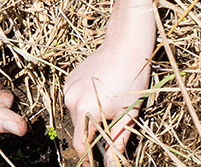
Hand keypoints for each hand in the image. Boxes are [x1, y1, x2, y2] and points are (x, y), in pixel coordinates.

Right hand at [63, 41, 151, 165]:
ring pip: (77, 116)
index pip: (82, 146)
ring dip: (89, 119)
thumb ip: (117, 142)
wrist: (125, 45)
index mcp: (86, 111)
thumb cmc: (132, 80)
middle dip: (92, 137)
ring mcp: (68, 89)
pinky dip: (85, 104)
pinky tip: (101, 93)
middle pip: (79, 131)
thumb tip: (110, 162)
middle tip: (111, 131)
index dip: (89, 159)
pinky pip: (75, 101)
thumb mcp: (129, 114)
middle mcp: (72, 101)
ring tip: (109, 106)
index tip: (96, 164)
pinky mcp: (69, 80)